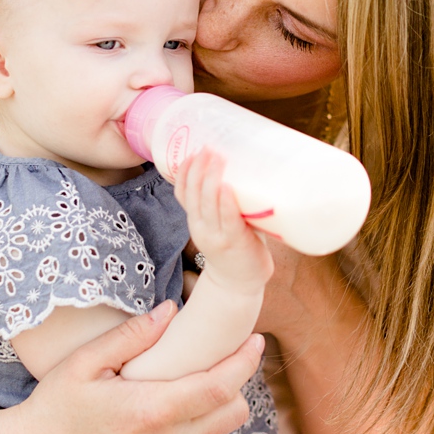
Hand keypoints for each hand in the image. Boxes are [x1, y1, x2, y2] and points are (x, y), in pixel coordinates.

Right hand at [0, 306, 263, 433]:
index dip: (245, 362)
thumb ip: (131, 336)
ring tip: (181, 388)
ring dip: (209, 409)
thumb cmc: (52, 408)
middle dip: (235, 386)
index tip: (254, 341)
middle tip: (217, 362)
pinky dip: (186, 432)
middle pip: (233, 414)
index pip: (221, 386)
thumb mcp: (83, 363)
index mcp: (151, 411)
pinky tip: (156, 419)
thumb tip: (171, 312)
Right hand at [176, 148, 272, 294]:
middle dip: (199, 168)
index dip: (184, 172)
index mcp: (196, 220)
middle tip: (208, 148)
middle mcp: (200, 226)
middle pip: (193, 193)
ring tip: (217, 158)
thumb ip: (228, 204)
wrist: (238, 286)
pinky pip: (227, 219)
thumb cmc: (237, 249)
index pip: (182, 193)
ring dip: (211, 178)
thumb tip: (250, 169)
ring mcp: (216, 235)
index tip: (192, 152)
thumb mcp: (223, 224)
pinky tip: (227, 187)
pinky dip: (225, 202)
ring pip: (207, 203)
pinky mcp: (234, 242)